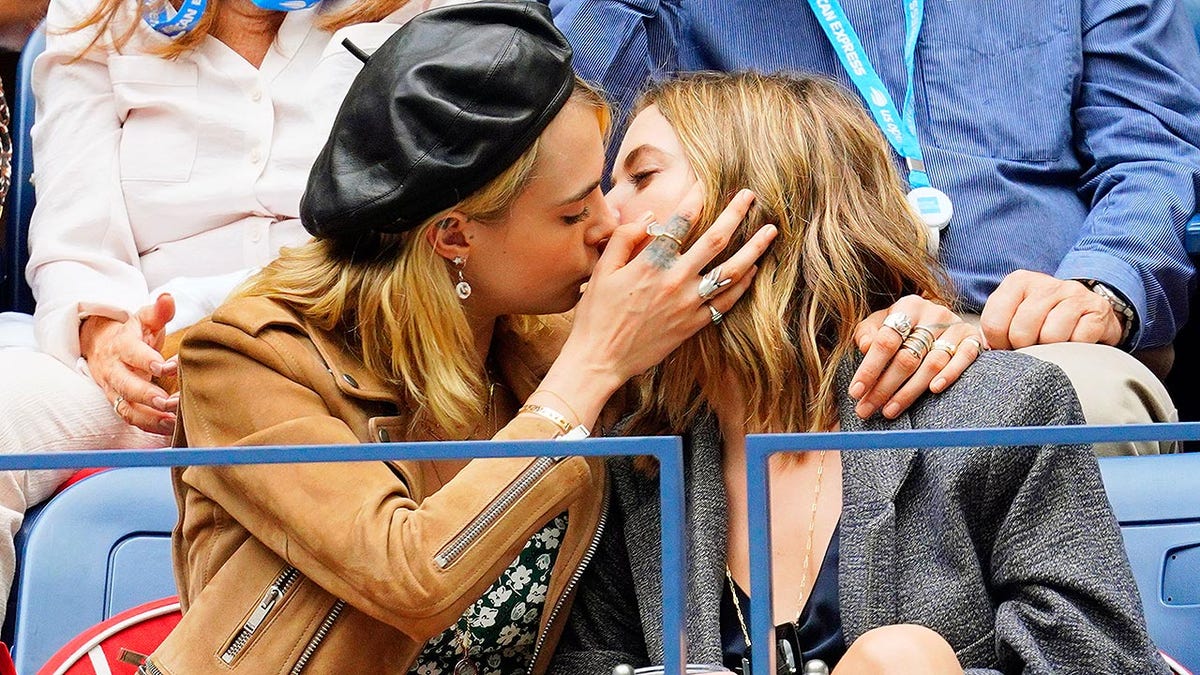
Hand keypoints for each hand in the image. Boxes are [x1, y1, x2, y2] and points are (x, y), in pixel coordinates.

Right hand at [79, 294, 179, 434]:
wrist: (102, 345)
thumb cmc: (133, 333)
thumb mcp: (143, 318)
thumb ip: (158, 311)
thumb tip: (168, 298)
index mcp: (122, 346)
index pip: (133, 353)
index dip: (149, 361)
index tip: (170, 366)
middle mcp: (114, 370)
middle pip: (126, 386)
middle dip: (148, 395)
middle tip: (171, 401)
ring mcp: (114, 389)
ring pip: (127, 408)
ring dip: (151, 416)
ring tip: (174, 419)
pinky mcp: (119, 403)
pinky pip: (131, 419)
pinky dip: (150, 426)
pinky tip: (170, 428)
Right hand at [542, 186, 775, 425]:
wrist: (600, 360)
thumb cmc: (596, 315)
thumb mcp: (602, 271)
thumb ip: (624, 239)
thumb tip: (649, 218)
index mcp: (650, 263)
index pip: (681, 221)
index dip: (695, 198)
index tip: (705, 183)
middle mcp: (675, 281)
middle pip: (715, 240)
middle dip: (736, 214)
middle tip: (750, 196)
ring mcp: (688, 304)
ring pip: (730, 271)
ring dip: (754, 248)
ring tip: (771, 231)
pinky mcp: (694, 325)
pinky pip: (726, 300)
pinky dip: (743, 283)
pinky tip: (753, 269)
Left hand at [850, 295, 984, 418]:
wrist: (940, 320)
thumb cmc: (903, 326)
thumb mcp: (880, 322)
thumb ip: (867, 333)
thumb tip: (866, 347)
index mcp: (907, 306)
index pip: (886, 340)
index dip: (869, 368)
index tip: (855, 392)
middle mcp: (933, 314)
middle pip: (907, 357)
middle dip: (884, 387)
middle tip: (867, 409)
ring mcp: (955, 326)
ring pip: (932, 363)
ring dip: (909, 391)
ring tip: (889, 410)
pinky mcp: (973, 339)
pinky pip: (964, 358)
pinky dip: (949, 374)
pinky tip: (934, 390)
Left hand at [980, 270, 1121, 349]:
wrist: (1087, 310)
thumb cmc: (1043, 318)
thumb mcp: (1014, 315)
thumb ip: (995, 328)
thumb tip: (985, 350)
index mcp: (1018, 282)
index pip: (993, 323)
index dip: (999, 343)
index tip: (1008, 345)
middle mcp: (1046, 283)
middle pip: (1021, 331)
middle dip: (1024, 348)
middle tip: (1033, 347)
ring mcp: (1074, 294)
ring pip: (1050, 336)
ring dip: (1050, 350)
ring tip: (1053, 344)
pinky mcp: (1097, 309)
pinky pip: (1079, 340)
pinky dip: (1075, 350)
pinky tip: (1074, 342)